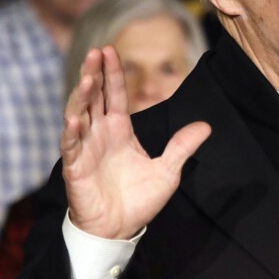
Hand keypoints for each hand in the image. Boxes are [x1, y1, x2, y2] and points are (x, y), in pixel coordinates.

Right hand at [60, 46, 210, 238]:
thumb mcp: (168, 170)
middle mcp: (100, 134)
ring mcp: (86, 149)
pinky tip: (75, 119)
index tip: (109, 49)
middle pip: (94, 97)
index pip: (114, 94)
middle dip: (93, 74)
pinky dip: (72, 132)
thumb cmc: (139, 199)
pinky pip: (72, 146)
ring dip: (81, 96)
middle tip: (96, 51)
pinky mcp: (76, 168)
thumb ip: (182, 146)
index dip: (111, 73)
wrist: (120, 229)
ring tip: (86, 78)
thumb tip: (206, 126)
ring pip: (78, 115)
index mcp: (120, 129)